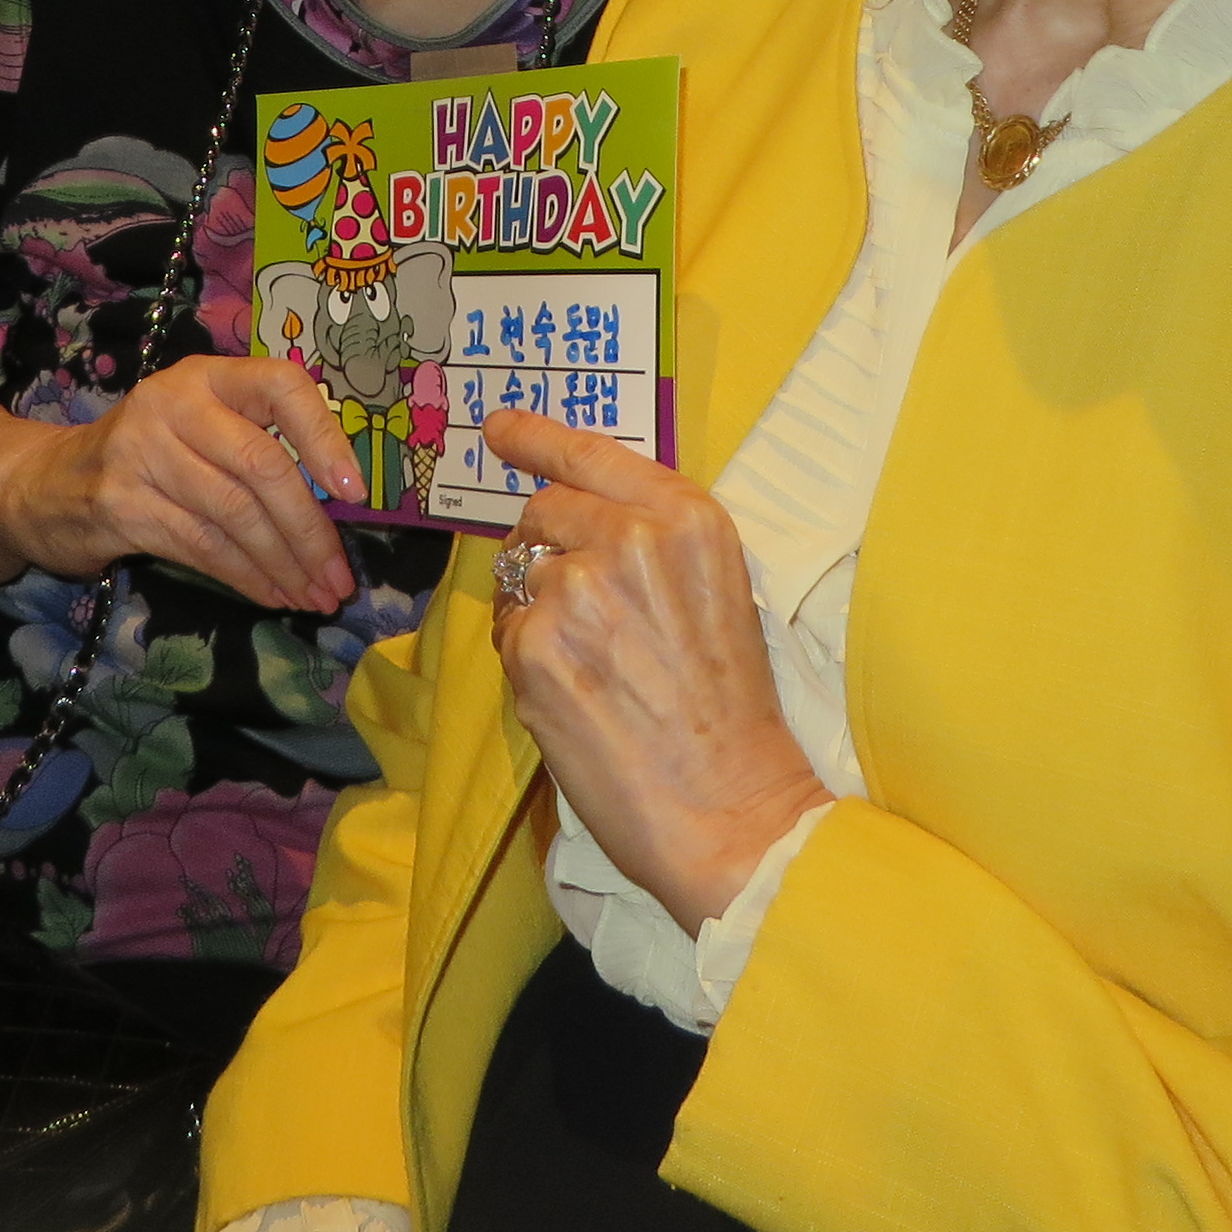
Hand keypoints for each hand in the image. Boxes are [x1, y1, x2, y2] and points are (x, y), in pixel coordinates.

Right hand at [0, 352, 367, 613]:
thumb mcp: (196, 426)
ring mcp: (142, 454)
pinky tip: (272, 596)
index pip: (281, 385)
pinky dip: (246, 577)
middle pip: (261, 465)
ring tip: (315, 597)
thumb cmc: (144, 455)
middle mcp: (173, 405)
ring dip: (283, 565)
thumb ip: (256, 441)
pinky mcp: (121, 506)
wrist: (42, 484)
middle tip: (339, 577)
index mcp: (205, 376)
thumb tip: (339, 499)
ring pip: (235, 515)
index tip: (354, 492)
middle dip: (309, 530)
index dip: (325, 437)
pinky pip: (202, 547)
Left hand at [483, 410, 830, 932]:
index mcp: (687, 519)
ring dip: (536, 607)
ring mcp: (574, 589)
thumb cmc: (732, 710)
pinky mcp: (532, 646)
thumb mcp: (718, 593)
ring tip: (590, 666)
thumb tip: (577, 522)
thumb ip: (655, 544)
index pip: (592, 456)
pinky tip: (571, 694)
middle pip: (544, 512)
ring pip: (519, 572)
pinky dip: (524, 657)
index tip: (499, 426)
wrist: (728, 805)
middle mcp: (629, 538)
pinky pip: (505, 629)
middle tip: (580, 611)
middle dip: (547, 549)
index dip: (537, 437)